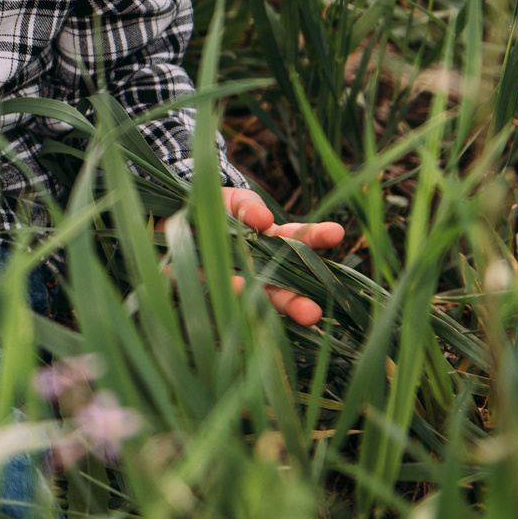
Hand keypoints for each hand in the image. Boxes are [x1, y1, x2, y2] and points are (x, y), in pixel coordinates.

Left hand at [220, 188, 346, 325]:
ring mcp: (239, 281)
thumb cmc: (217, 209)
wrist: (180, 219)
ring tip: (298, 317)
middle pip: (284, 288)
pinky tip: (239, 297)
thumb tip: (265, 220)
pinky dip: (232, 298)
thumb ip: (249, 207)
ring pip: (259, 300)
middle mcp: (261, 268)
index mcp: (273, 242)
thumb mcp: (234, 200)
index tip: (337, 232)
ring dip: (272, 309)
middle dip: (298, 301)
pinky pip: (223, 297)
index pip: (300, 240)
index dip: (317, 236)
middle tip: (313, 313)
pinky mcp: (212, 287)